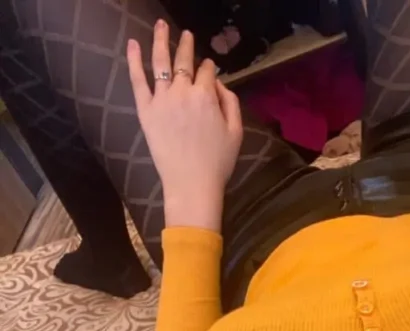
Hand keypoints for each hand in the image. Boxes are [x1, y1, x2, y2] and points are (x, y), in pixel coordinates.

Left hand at [127, 21, 242, 231]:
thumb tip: (218, 83)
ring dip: (161, 40)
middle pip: (184, 61)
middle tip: (186, 34)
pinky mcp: (146, 110)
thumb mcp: (236, 132)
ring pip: (159, 62)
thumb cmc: (218, 162)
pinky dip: (134, 60)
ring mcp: (162, 99)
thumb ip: (230, 102)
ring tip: (160, 26)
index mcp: (207, 95)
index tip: (209, 70)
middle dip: (186, 45)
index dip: (210, 69)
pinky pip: (138, 80)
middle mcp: (183, 90)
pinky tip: (132, 44)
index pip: (208, 72)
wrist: (191, 184)